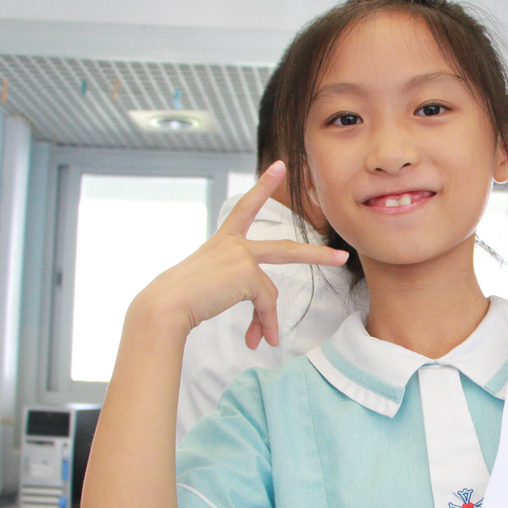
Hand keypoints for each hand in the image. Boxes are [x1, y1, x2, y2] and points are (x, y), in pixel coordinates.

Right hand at [135, 161, 347, 348]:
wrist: (167, 304)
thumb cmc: (182, 298)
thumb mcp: (215, 288)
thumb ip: (243, 292)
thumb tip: (266, 319)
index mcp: (223, 240)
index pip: (247, 208)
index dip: (263, 187)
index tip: (278, 166)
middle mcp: (234, 243)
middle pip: (286, 251)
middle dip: (316, 255)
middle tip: (341, 258)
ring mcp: (242, 256)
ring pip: (270, 291)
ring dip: (269, 319)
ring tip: (268, 341)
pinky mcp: (247, 273)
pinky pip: (264, 304)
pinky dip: (263, 324)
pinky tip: (256, 340)